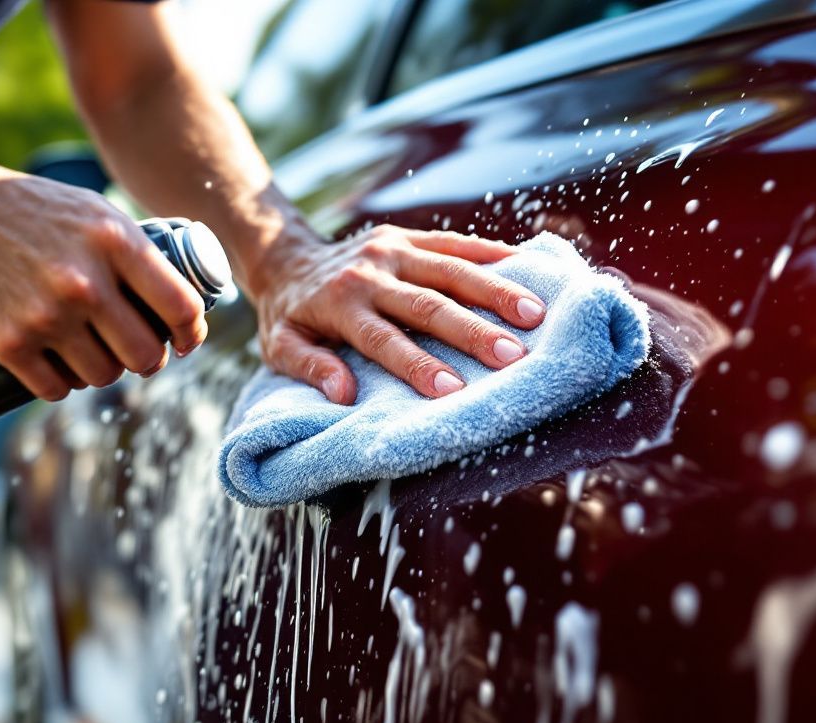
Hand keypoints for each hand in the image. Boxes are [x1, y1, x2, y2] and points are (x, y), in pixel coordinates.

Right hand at [0, 159, 207, 400]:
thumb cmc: (27, 207)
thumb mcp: (93, 211)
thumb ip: (134, 250)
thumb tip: (177, 296)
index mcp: (115, 242)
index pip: (180, 306)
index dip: (191, 332)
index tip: (186, 340)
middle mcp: (86, 282)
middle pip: (146, 354)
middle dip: (148, 359)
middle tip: (139, 353)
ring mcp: (46, 316)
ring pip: (104, 377)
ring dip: (104, 372)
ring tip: (94, 354)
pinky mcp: (8, 343)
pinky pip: (56, 389)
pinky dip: (62, 384)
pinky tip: (59, 369)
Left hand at [249, 224, 544, 404]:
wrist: (287, 258)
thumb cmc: (290, 316)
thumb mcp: (280, 346)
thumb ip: (308, 367)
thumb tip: (342, 394)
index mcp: (340, 304)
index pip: (384, 338)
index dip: (417, 363)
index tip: (453, 389)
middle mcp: (370, 272)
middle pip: (427, 303)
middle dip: (472, 330)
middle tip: (513, 355)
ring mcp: (392, 248)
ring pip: (450, 268)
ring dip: (495, 290)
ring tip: (535, 312)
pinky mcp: (406, 236)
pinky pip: (453, 242)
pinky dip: (490, 254)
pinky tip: (526, 268)